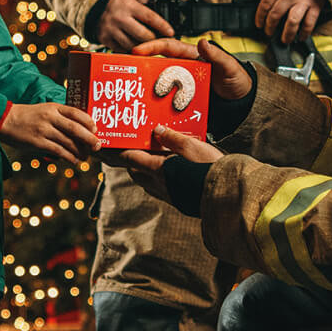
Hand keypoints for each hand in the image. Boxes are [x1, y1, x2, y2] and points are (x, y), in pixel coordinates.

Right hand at [0, 102, 97, 162]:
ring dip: (80, 151)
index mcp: (53, 107)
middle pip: (75, 128)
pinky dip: (69, 157)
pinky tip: (74, 161)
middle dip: (89, 138)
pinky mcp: (38, 142)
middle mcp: (50, 117)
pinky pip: (58, 151)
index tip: (96, 129)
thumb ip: (59, 116)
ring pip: (68, 142)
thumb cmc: (27, 116)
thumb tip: (78, 128)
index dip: (89, 121)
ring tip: (86, 156)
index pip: (76, 113)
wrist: (5, 120)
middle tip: (98, 145)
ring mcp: (44, 130)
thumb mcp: (44, 109)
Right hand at [93, 0, 176, 50]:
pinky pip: (122, 50)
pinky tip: (137, 47)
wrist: (94, 5)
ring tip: (149, 45)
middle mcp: (119, 18)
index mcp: (128, 5)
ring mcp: (111, 30)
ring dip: (143, 47)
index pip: (150, 17)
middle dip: (154, 39)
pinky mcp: (105, 39)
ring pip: (133, 45)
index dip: (162, 26)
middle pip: (143, 35)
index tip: (171, 32)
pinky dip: (131, 50)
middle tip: (160, 40)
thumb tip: (160, 8)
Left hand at [104, 125, 226, 200]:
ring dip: (143, 171)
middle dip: (129, 161)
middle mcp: (159, 184)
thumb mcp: (192, 145)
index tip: (105, 147)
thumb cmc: (209, 167)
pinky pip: (159, 189)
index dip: (116, 152)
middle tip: (130, 149)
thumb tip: (158, 129)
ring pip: (146, 182)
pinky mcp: (177, 201)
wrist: (226, 194)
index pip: (130, 159)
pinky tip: (168, 173)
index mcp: (158, 169)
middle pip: (135, 172)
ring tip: (149, 159)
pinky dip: (156, 179)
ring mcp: (168, 195)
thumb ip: (172, 137)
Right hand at [132, 37, 254, 100]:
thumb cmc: (237, 80)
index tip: (136, 51)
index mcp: (191, 56)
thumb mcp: (229, 67)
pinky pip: (167, 101)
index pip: (168, 47)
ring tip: (133, 95)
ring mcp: (181, 86)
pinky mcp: (182, 101)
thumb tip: (202, 42)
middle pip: (158, 65)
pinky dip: (158, 105)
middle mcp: (183, 69)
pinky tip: (149, 112)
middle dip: (141, 67)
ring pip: (160, 84)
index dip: (151, 47)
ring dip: (147, 89)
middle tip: (127, 74)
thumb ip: (217, 56)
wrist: (242, 103)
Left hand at [255, 0, 325, 43]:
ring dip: (286, 34)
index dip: (260, 18)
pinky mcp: (316, 5)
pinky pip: (309, 23)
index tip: (258, 24)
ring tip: (284, 40)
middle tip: (268, 33)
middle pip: (275, 16)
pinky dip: (305, 33)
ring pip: (292, 23)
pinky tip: (301, 37)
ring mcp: (303, 1)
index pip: (264, 5)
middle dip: (270, 27)